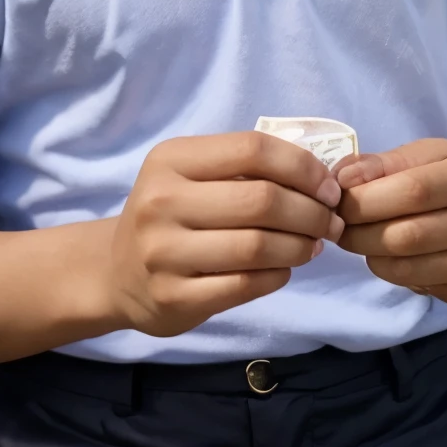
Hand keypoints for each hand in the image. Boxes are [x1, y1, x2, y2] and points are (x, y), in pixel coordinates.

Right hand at [106, 132, 344, 336]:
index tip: (328, 187)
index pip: (252, 149)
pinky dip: (278, 275)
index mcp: (171, 160)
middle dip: (311, 211)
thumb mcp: (191, 175)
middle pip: (261, 200)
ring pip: (257, 246)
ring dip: (300, 246)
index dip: (302, 166)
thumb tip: (320, 180)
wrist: (116, 272)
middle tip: (330, 221)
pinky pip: (245, 284)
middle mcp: (161, 202)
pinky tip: (284, 269)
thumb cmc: (170, 214)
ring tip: (313, 245)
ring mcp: (163, 253)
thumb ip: (245, 168)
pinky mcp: (173, 297)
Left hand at [333, 140, 446, 305]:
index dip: (366, 198)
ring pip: (407, 266)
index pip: (413, 190)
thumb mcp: (427, 157)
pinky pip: (414, 285)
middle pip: (407, 234)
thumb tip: (342, 178)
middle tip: (339, 225)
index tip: (339, 199)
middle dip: (359, 232)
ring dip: (367, 254)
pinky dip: (388, 271)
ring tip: (356, 239)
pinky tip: (385, 255)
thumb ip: (383, 163)